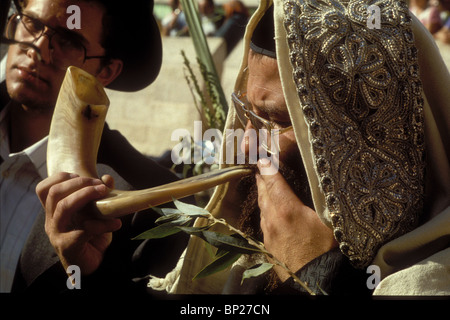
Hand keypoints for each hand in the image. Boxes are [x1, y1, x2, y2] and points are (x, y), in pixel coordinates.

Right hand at [36, 172, 121, 275]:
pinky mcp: (68, 246)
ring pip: (64, 207)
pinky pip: (84, 230)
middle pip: (55, 193)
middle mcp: (51, 221)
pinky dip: (103, 224)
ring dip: (86, 195)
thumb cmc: (91, 238)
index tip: (79, 175)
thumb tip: (107, 178)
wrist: (90, 267)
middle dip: (79, 183)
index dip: (59, 178)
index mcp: (54, 212)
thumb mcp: (95, 214)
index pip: (43, 189)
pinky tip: (116, 223)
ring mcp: (57, 234)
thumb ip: (99, 195)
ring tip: (105, 192)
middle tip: (99, 184)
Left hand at [256, 160, 336, 281]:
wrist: (317, 280)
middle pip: (263, 193)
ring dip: (262, 194)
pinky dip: (265, 211)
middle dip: (261, 178)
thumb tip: (317, 184)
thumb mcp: (327, 219)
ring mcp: (268, 234)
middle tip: (259, 167)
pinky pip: (264, 222)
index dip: (267, 168)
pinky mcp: (267, 246)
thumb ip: (317, 199)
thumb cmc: (327, 250)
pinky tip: (269, 210)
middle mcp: (273, 220)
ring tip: (263, 185)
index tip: (262, 158)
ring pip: (262, 208)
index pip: (273, 182)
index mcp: (287, 210)